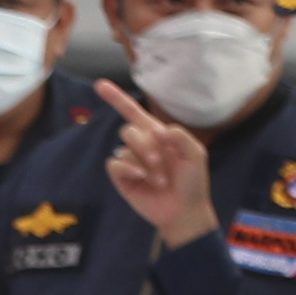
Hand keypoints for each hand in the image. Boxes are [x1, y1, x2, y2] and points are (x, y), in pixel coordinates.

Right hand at [95, 80, 219, 249]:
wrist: (184, 210)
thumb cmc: (193, 182)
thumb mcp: (196, 154)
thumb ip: (180, 136)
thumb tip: (158, 130)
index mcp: (158, 135)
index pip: (134, 112)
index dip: (117, 98)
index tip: (100, 84)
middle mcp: (141, 145)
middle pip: (129, 130)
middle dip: (144, 145)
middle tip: (159, 162)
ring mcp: (130, 161)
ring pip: (124, 148)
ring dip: (144, 163)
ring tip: (158, 180)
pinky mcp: (121, 178)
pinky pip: (115, 164)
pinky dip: (129, 170)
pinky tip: (141, 179)